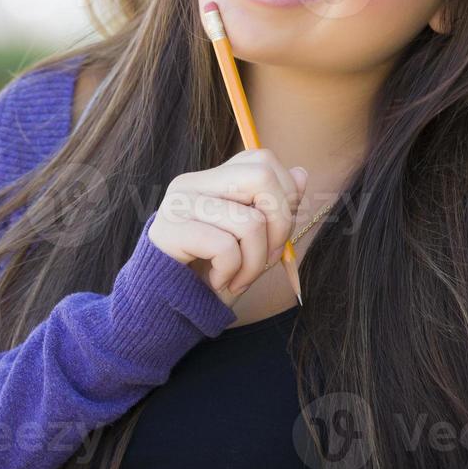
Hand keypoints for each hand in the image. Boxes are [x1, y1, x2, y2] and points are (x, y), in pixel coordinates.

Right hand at [148, 149, 307, 305]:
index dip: (285, 196)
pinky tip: (217, 282)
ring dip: (256, 262)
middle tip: (269, 257)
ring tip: (239, 278)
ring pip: (250, 221)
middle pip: (261, 176)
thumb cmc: (210, 274)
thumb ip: (275, 211)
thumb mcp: (252, 243)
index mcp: (212, 180)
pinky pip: (226, 247)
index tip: (276, 236)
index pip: (262, 160)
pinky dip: (231, 273)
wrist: (165, 308)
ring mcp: (179, 204)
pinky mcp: (170, 230)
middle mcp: (192, 183)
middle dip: (280, 223)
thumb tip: (303, 173)